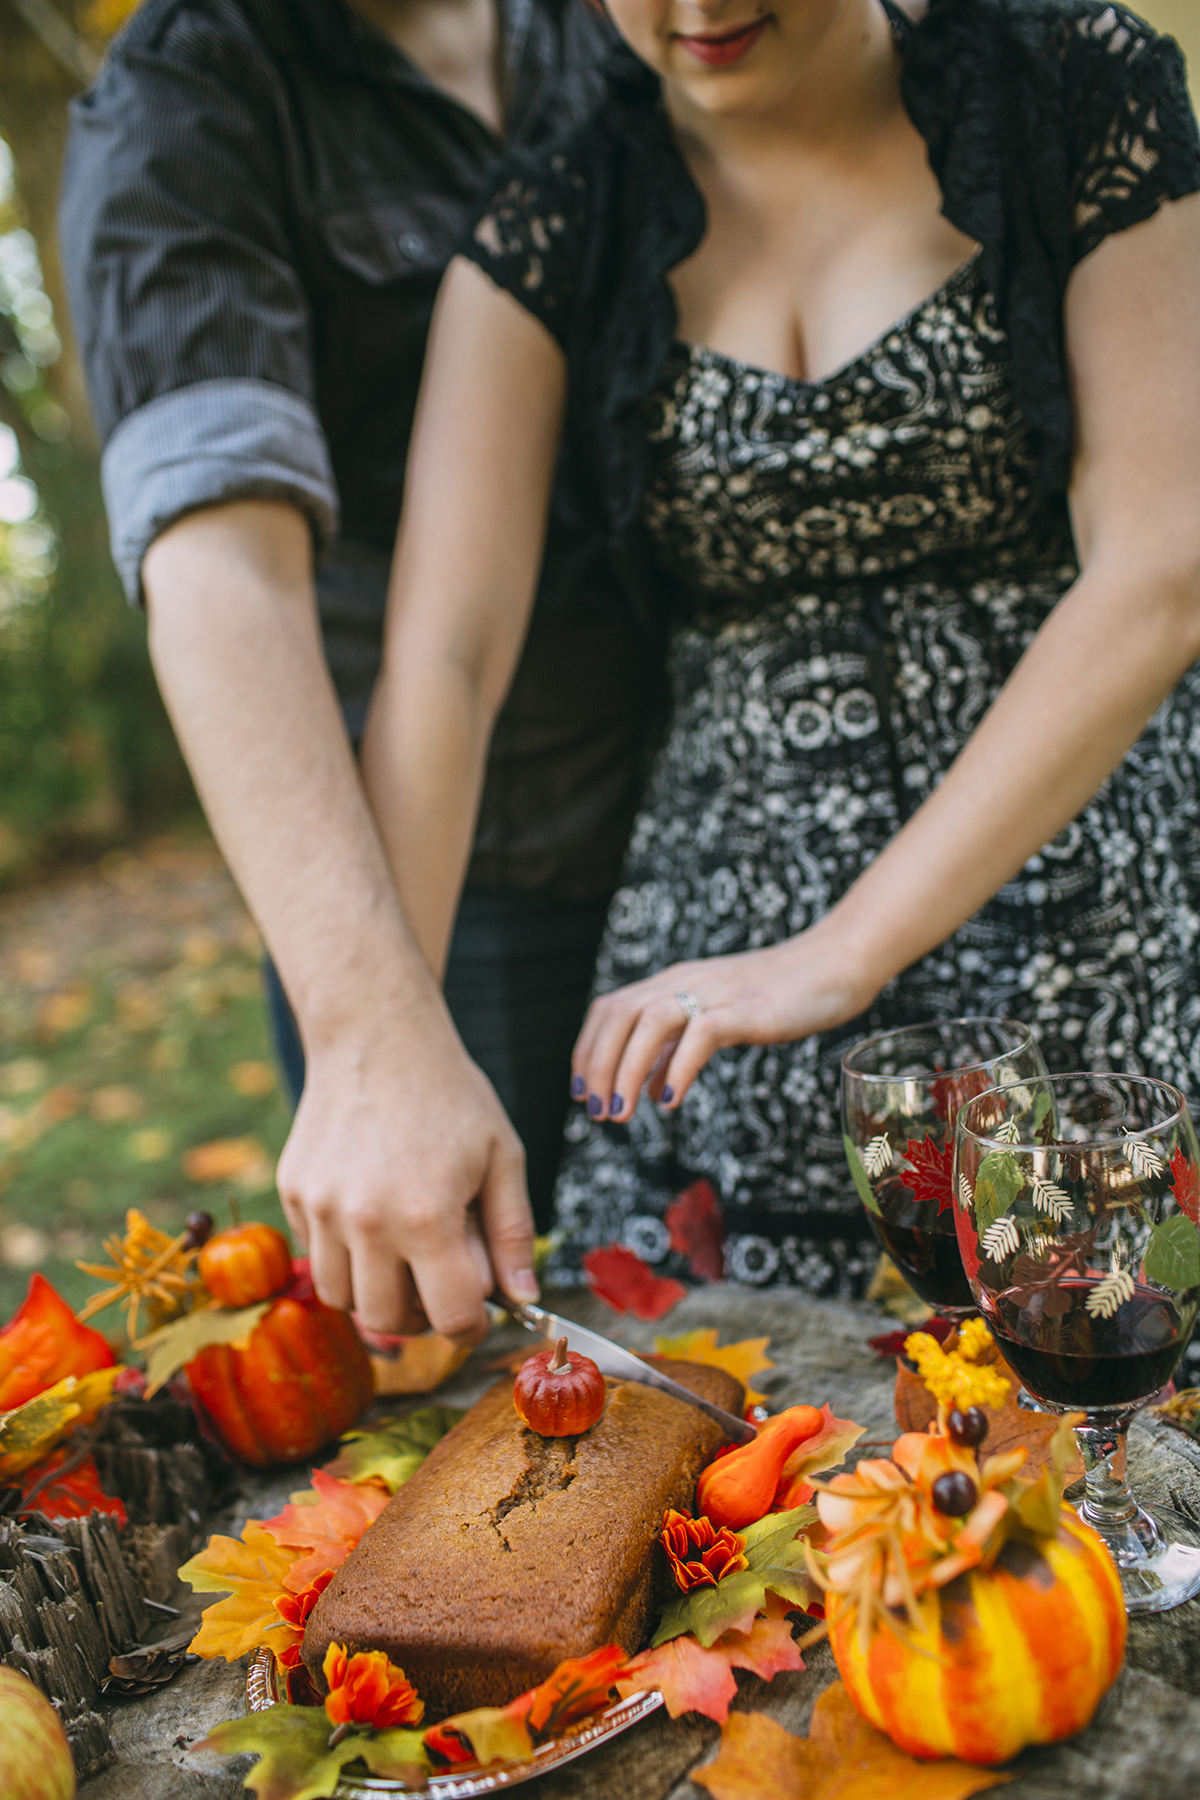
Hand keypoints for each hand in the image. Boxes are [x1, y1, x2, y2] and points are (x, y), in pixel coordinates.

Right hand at [276, 998, 536, 1342]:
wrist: (376, 1035)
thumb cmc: (449, 1093)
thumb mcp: (502, 1156)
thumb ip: (513, 1233)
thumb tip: (523, 1297)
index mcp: (427, 1217)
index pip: (451, 1317)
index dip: (473, 1327)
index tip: (480, 1313)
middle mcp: (366, 1221)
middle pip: (389, 1320)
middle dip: (423, 1317)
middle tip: (443, 1284)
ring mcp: (320, 1207)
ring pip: (343, 1297)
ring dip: (377, 1291)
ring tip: (406, 1252)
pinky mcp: (292, 1192)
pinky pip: (317, 1253)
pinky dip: (346, 1253)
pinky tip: (373, 1211)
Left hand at [571, 920, 875, 1122]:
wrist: (834, 965)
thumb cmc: (779, 996)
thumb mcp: (718, 1020)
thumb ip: (679, 1048)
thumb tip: (651, 1089)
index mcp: (673, 982)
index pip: (610, 1009)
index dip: (587, 1050)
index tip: (582, 1091)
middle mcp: (685, 982)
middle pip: (619, 1015)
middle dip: (597, 1066)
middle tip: (597, 1112)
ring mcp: (715, 993)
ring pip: (649, 1022)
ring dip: (626, 1070)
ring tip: (621, 1112)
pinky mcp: (747, 1009)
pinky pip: (700, 1034)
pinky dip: (678, 1066)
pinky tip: (670, 1099)